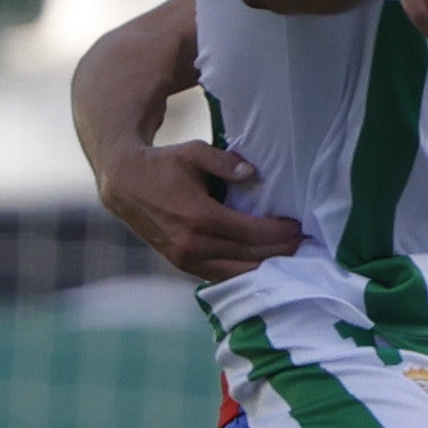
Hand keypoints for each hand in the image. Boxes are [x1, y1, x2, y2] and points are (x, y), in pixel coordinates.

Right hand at [98, 141, 301, 282]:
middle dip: (279, 252)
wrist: (124, 184)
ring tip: (288, 259)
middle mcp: (193, 244)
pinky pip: (218, 275)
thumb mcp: (194, 152)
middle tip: (303, 245)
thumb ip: (225, 162)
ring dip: (264, 268)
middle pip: (248, 256)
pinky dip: (241, 273)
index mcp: (199, 216)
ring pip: (235, 272)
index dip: (278, 232)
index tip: (298, 227)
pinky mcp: (181, 264)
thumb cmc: (163, 164)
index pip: (251, 232)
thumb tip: (252, 173)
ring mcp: (185, 258)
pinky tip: (260, 267)